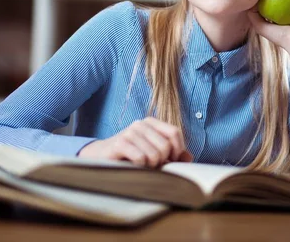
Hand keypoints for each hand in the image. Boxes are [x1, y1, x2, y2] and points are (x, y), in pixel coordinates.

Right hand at [77, 117, 192, 167]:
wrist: (101, 157)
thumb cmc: (131, 155)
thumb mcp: (153, 152)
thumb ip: (172, 154)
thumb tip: (189, 158)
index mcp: (152, 122)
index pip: (175, 133)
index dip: (177, 150)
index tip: (171, 160)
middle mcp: (141, 124)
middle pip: (166, 146)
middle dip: (162, 161)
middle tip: (152, 165)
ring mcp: (130, 132)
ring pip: (154, 154)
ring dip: (150, 166)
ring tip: (142, 165)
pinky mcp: (120, 143)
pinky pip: (141, 158)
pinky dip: (140, 166)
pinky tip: (133, 165)